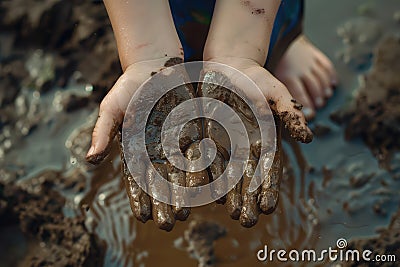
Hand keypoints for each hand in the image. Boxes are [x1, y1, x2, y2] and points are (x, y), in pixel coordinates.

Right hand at [87, 57, 194, 230]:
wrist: (156, 66)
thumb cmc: (129, 87)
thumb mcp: (112, 107)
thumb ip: (103, 132)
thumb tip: (90, 160)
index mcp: (137, 149)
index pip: (138, 178)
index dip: (140, 197)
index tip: (142, 217)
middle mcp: (158, 150)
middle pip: (163, 180)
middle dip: (166, 202)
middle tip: (171, 224)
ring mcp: (178, 142)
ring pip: (184, 170)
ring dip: (187, 191)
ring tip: (191, 211)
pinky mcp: (196, 131)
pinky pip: (203, 151)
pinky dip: (207, 168)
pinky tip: (213, 184)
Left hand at [198, 57, 312, 226]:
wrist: (228, 67)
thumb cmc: (256, 79)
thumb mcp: (276, 93)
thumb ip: (290, 113)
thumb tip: (308, 138)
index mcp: (266, 140)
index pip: (269, 169)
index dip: (269, 188)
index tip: (269, 208)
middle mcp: (246, 148)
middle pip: (248, 178)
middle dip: (249, 200)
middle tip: (248, 222)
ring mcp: (226, 144)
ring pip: (226, 173)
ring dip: (227, 193)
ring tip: (229, 213)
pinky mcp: (207, 137)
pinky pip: (204, 158)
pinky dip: (203, 173)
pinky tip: (201, 191)